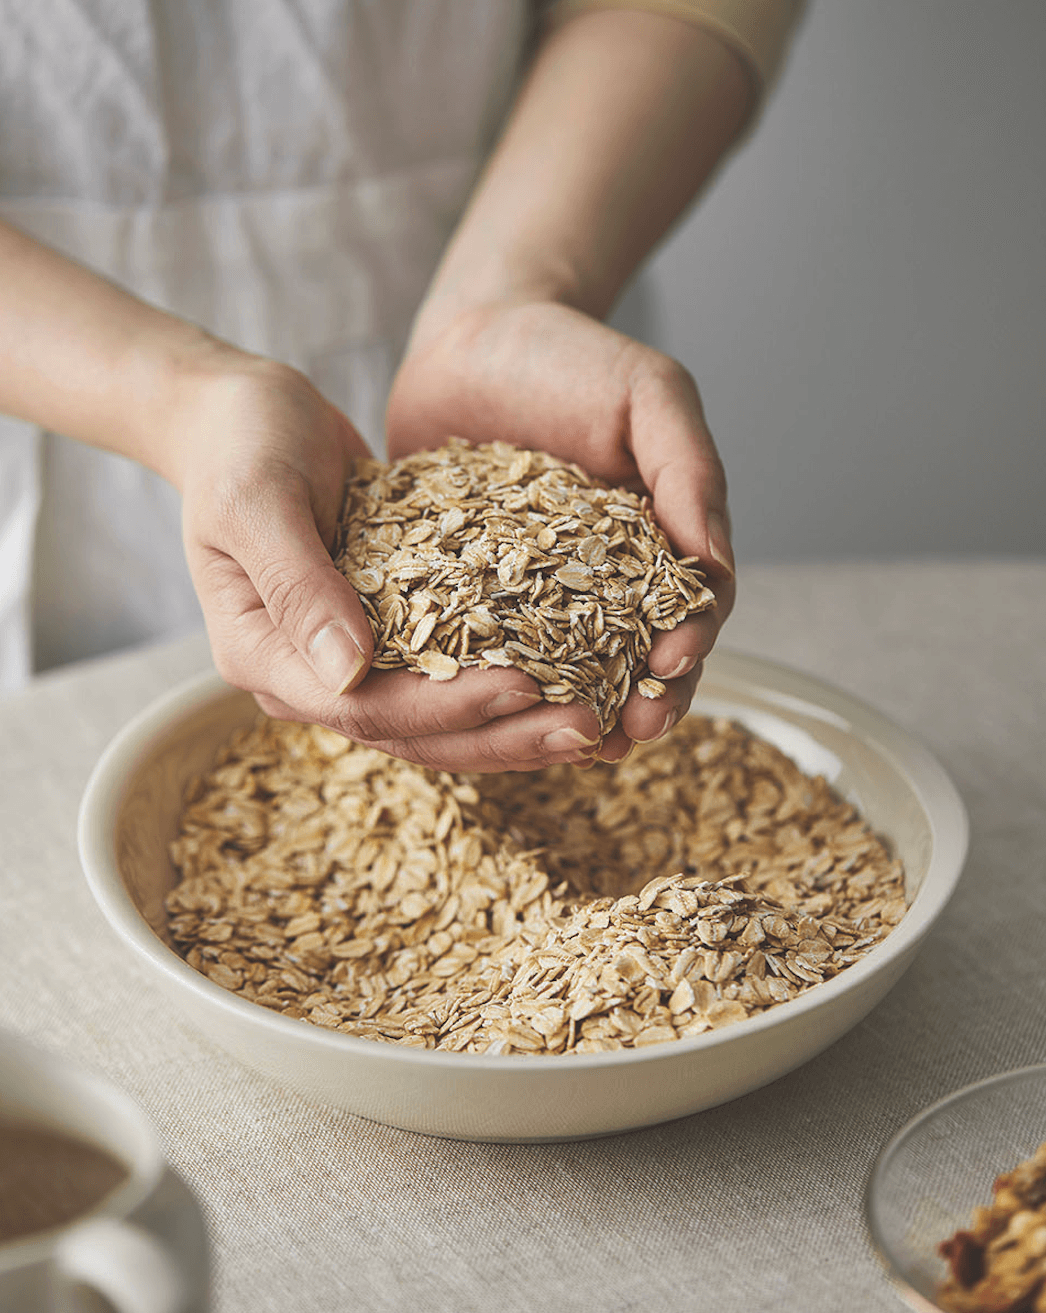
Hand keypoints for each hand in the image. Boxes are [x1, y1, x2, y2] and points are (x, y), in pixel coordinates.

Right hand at [170, 354, 603, 771]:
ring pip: (439, 717)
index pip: (363, 709)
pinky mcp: (387, 632)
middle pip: (412, 731)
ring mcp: (349, 657)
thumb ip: (297, 584)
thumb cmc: (240, 442)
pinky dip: (507, 679)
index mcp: (263, 655)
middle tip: (587, 727)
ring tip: (596, 718)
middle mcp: (307, 672)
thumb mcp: (259, 499)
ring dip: (515, 723)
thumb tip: (349, 672)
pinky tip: (572, 677)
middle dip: (500, 734)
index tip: (526, 687)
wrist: (243, 414)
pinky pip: (451, 670)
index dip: (447, 707)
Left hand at [386, 300, 735, 760]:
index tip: (671, 669)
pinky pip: (476, 652)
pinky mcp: (463, 598)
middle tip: (627, 734)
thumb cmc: (572, 357)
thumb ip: (689, 469)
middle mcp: (597, 587)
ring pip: (555, 675)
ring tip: (561, 742)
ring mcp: (528, 598)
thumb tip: (715, 561)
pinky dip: (483, 684)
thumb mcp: (648, 395)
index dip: (686, 651)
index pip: (685, 616)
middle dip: (634, 706)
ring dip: (563, 714)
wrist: (474, 337)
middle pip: (627, 664)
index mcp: (654, 550)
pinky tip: (475, 709)